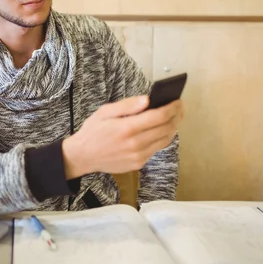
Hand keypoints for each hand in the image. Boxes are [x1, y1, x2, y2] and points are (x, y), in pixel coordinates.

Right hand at [62, 96, 183, 178]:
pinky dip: (163, 138)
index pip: (159, 116)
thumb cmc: (93, 131)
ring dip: (173, 127)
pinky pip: (156, 149)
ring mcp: (138, 155)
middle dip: (176, 116)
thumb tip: (147, 100)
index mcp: (127, 128)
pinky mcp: (138, 163)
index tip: (178, 100)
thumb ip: (127, 105)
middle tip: (179, 107)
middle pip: (166, 128)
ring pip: (165, 140)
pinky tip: (161, 130)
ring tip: (174, 117)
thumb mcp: (105, 112)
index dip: (172, 108)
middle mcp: (135, 143)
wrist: (83, 156)